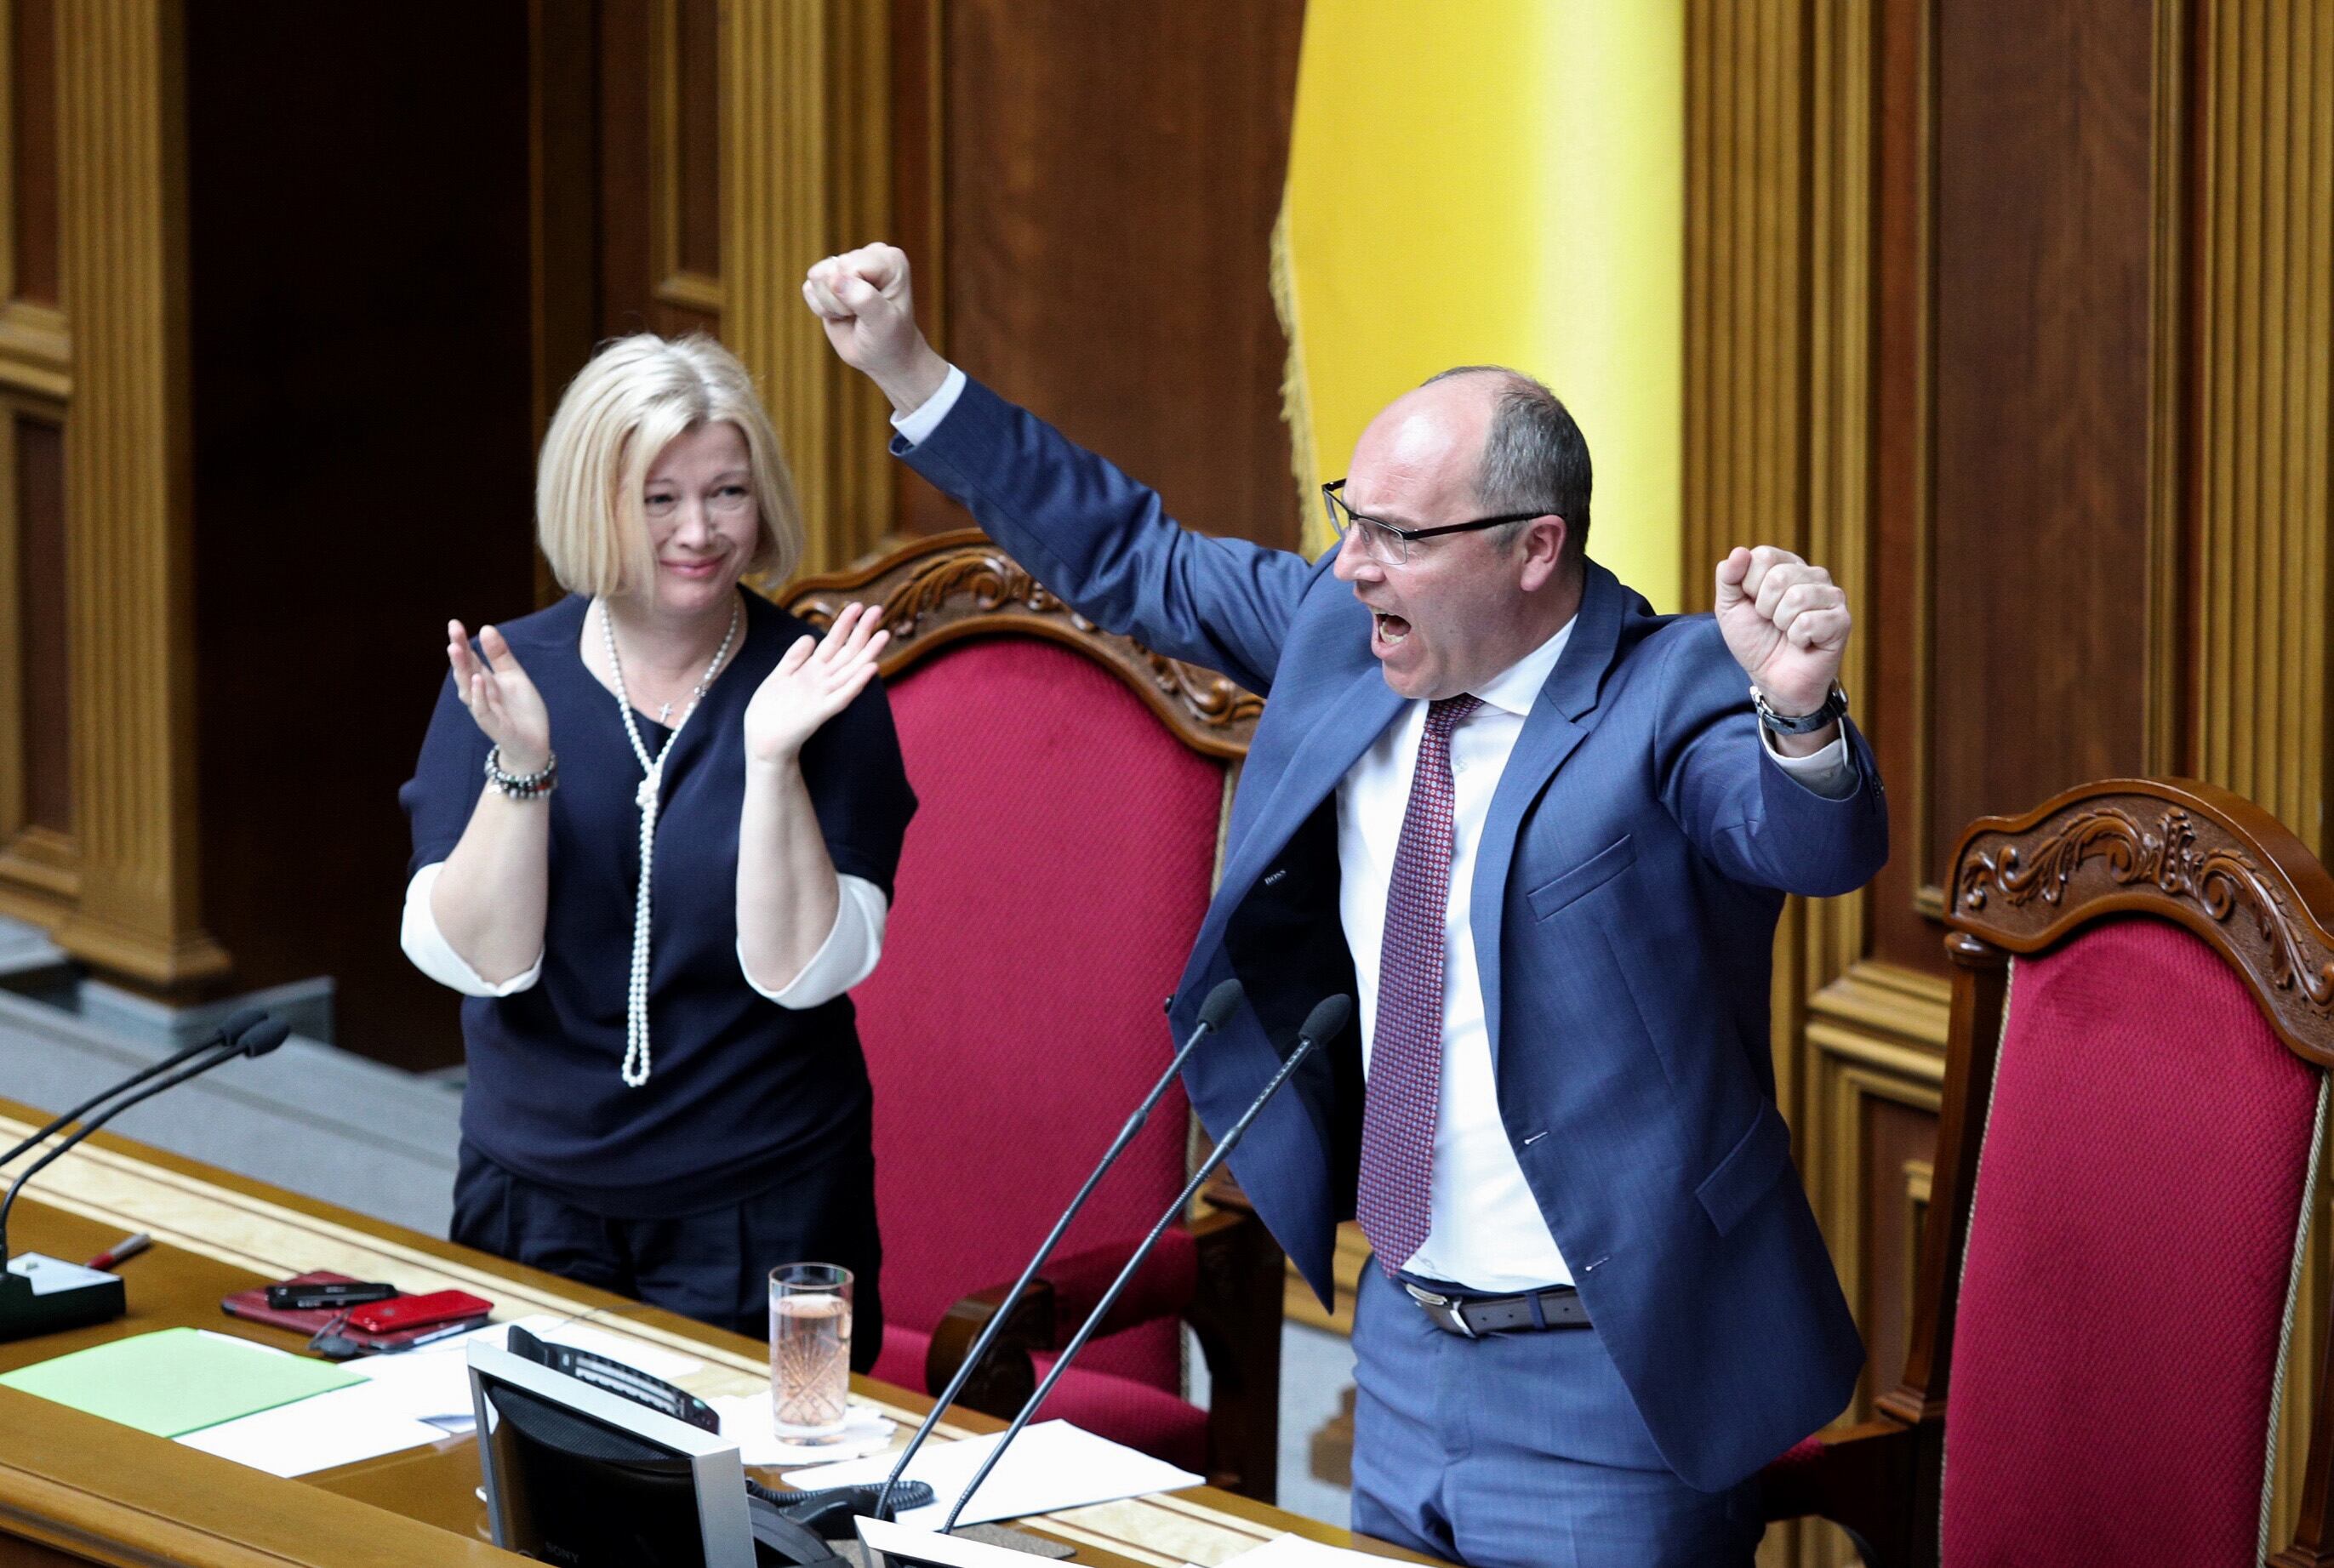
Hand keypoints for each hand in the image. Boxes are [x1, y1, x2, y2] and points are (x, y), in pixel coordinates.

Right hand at [449, 621, 551, 773]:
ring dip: (463, 671)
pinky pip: (482, 710)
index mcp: (484, 680)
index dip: (461, 642)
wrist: (533, 744)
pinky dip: (479, 696)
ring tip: (457, 650)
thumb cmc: (521, 710)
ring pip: (468, 690)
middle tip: (452, 632)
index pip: (470, 659)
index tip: (454, 623)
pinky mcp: (495, 726)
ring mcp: (485, 710)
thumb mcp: (514, 677)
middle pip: (465, 671)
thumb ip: (500, 655)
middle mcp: (480, 694)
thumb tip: (485, 628)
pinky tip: (478, 680)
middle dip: (458, 652)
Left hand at [744, 602, 890, 765]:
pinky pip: (842, 696)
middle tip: (879, 609)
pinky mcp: (820, 713)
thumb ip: (793, 658)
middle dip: (862, 630)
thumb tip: (810, 635)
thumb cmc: (769, 712)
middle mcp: (822, 682)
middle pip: (847, 652)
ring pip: (851, 670)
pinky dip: (856, 683)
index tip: (858, 605)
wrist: (762, 744)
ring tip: (884, 634)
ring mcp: (823, 696)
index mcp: (812, 671)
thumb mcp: (778, 677)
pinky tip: (871, 669)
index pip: (833, 642)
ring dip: (868, 653)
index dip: (845, 623)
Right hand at [802, 244, 950, 413]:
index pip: (851, 266)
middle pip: (832, 270)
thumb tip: (834, 279)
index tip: (873, 311)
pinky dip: (822, 309)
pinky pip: (808, 289)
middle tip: (861, 314)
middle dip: (841, 301)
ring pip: (817, 276)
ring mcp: (847, 265)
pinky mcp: (828, 278)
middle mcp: (869, 255)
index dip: (854, 294)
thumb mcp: (883, 323)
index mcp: (889, 259)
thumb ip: (863, 298)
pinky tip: (842, 314)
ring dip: (831, 305)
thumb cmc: (890, 339)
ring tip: (853, 314)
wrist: (883, 356)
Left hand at [1713, 547, 1849, 714]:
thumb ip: (1728, 577)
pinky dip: (1798, 638)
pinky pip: (1809, 622)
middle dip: (1764, 607)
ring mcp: (1831, 596)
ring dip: (1781, 623)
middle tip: (1771, 622)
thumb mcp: (1730, 607)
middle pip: (1778, 577)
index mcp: (1786, 565)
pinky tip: (1803, 642)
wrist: (1772, 678)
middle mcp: (1812, 575)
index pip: (1763, 556)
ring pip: (1796, 598)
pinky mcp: (1841, 620)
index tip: (1754, 605)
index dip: (1749, 586)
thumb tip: (1739, 551)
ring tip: (1787, 632)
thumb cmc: (1755, 639)